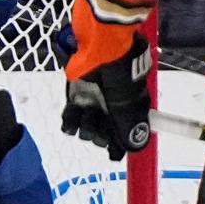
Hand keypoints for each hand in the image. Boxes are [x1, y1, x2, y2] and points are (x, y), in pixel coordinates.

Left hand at [61, 33, 151, 160]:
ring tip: (88, 111)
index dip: (116, 146)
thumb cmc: (119, 73)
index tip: (112, 153)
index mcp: (128, 109)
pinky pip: (69, 118)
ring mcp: (93, 102)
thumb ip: (129, 126)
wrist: (101, 49)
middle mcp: (111, 108)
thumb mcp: (128, 102)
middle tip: (100, 118)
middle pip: (101, 136)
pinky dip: (69, 122)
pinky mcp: (75, 96)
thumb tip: (135, 148)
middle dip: (99, 133)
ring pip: (85, 129)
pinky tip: (72, 118)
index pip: (122, 135)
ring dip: (84, 125)